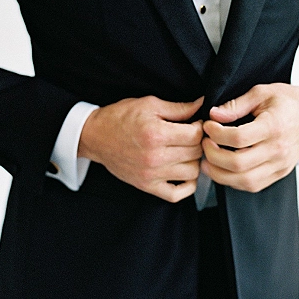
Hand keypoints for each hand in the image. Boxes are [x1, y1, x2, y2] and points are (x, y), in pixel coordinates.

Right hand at [78, 95, 203, 202]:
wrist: (96, 136)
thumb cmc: (121, 117)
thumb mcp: (149, 104)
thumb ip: (178, 107)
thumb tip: (202, 105)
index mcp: (155, 134)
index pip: (195, 135)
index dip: (200, 127)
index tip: (196, 123)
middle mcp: (154, 157)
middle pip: (195, 152)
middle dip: (197, 141)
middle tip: (191, 135)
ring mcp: (151, 174)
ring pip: (192, 172)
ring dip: (193, 160)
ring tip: (186, 151)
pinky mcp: (146, 186)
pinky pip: (177, 194)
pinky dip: (187, 185)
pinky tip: (183, 171)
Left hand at [201, 83, 298, 192]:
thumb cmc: (289, 102)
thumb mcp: (262, 92)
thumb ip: (236, 104)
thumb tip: (214, 114)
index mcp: (274, 126)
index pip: (238, 138)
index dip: (216, 133)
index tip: (208, 125)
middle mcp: (278, 150)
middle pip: (238, 164)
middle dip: (213, 155)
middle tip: (204, 144)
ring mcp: (280, 165)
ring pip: (245, 181)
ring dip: (219, 174)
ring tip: (208, 160)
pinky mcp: (279, 173)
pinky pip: (253, 185)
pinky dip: (234, 181)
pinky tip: (224, 168)